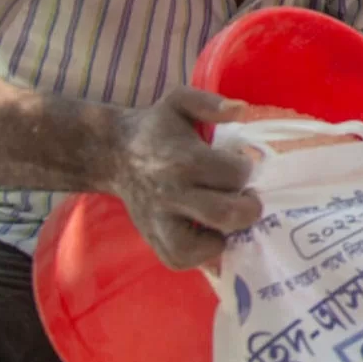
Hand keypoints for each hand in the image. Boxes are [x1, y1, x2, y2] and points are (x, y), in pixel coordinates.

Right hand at [104, 89, 260, 269]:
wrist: (114, 153)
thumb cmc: (157, 128)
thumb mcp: (179, 101)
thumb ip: (210, 102)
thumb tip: (240, 109)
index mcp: (183, 159)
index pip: (236, 173)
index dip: (247, 170)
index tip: (242, 165)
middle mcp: (171, 194)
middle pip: (227, 214)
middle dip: (249, 207)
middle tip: (247, 198)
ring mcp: (160, 222)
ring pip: (203, 248)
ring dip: (225, 235)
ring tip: (227, 218)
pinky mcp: (154, 241)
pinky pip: (182, 260)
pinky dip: (201, 253)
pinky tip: (209, 232)